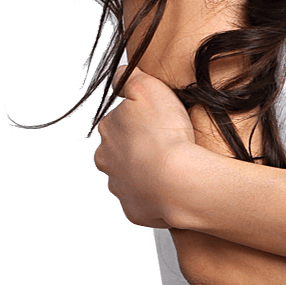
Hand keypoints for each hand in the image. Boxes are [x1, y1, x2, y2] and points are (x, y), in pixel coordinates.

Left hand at [94, 66, 205, 228]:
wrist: (178, 181)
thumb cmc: (164, 134)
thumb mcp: (147, 87)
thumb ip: (129, 77)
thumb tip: (119, 74)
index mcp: (107, 131)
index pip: (118, 120)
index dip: (139, 118)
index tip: (157, 120)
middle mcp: (107, 161)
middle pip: (121, 150)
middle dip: (139, 147)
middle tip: (167, 142)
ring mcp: (120, 188)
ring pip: (131, 176)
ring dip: (146, 171)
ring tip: (172, 165)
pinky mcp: (135, 210)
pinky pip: (144, 200)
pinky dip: (155, 194)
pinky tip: (172, 185)